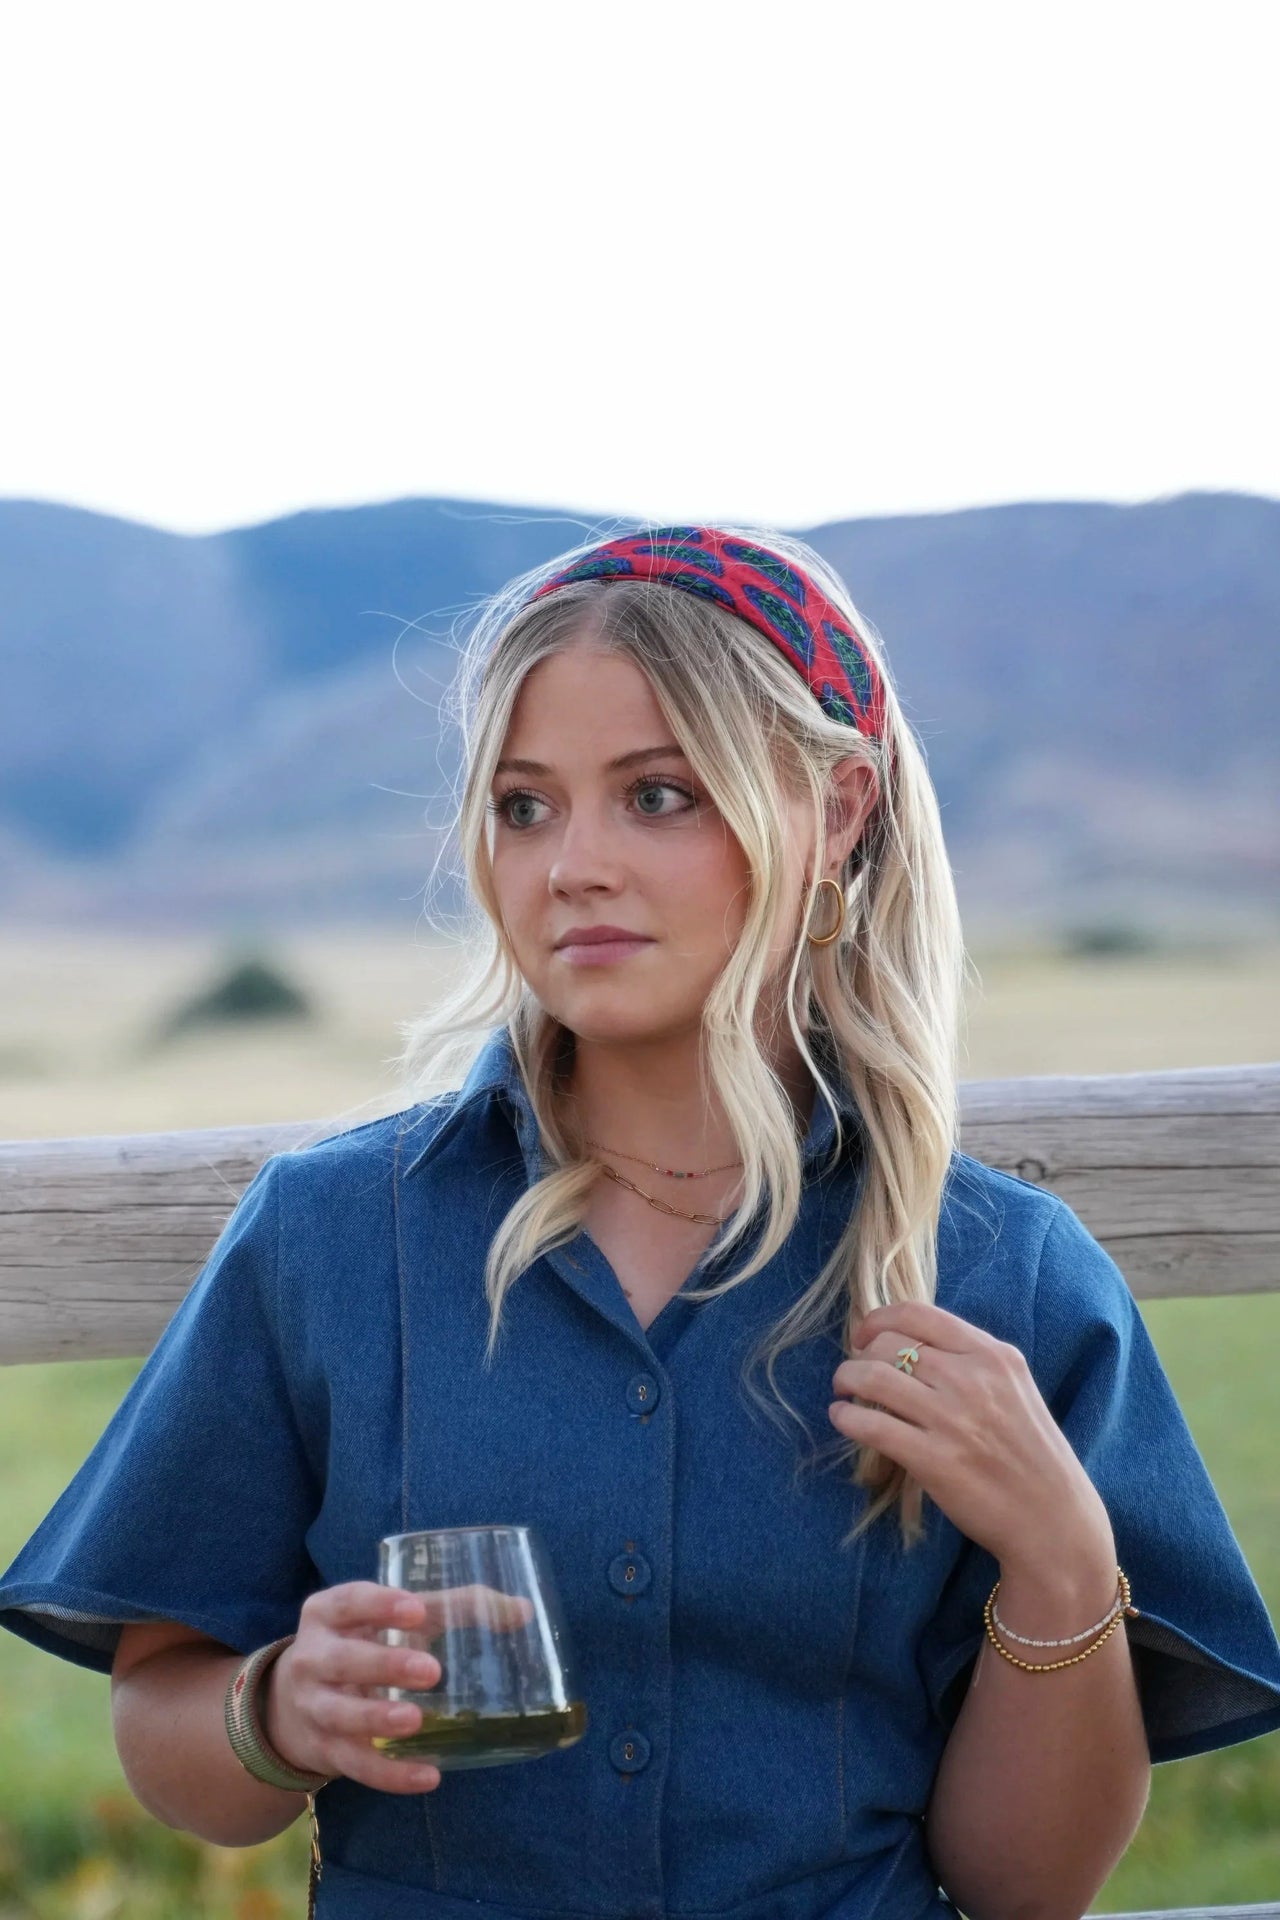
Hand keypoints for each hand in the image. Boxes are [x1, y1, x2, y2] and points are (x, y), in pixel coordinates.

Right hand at [263, 1579, 534, 1794]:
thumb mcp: (393, 1619)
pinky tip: (427, 1776)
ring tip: (416, 1721)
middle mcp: (312, 1658)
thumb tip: (523, 1611)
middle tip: (431, 1671)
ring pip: (339, 1715)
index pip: (349, 1602)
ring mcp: (313, 1707)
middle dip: (383, 1665)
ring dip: (377, 1719)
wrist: (294, 1702)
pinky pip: (355, 1766)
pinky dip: (390, 1774)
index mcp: (328, 1614)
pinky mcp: (325, 1751)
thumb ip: (452, 1608)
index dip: (379, 1605)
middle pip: (342, 1660)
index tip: (417, 1610)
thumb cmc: (365, 1643)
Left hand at [828, 1301, 1110, 1566]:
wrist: (1053, 1518)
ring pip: (873, 1377)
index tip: (864, 1336)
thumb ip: (970, 1361)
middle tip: (853, 1374)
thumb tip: (907, 1345)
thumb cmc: (1032, 1454)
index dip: (878, 1319)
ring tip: (843, 1392)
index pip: (918, 1313)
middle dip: (860, 1355)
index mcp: (993, 1355)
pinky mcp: (935, 1460)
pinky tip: (843, 1419)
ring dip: (846, 1380)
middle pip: (889, 1344)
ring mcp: (953, 1419)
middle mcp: (972, 1379)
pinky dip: (846, 1417)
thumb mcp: (1014, 1388)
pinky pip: (872, 1425)